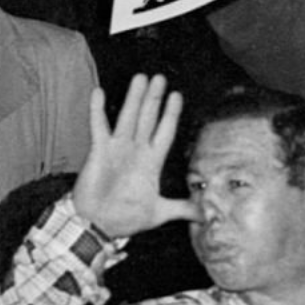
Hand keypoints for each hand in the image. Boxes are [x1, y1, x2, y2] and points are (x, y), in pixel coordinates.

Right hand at [72, 75, 200, 238]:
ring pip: (128, 117)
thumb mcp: (160, 212)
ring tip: (141, 78)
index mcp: (151, 162)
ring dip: (134, 98)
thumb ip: (183, 209)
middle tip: (160, 78)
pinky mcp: (98, 152)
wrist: (97, 226)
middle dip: (154, 98)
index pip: (165, 131)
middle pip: (148, 118)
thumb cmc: (126, 218)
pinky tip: (98, 93)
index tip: (178, 95)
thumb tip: (207, 215)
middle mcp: (136, 151)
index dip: (171, 114)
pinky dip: (97, 111)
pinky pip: (98, 127)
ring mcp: (117, 149)